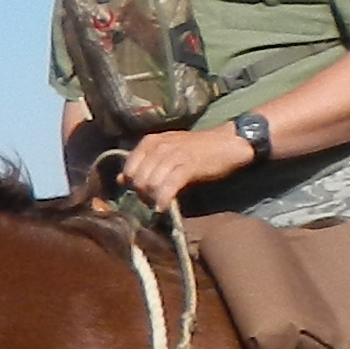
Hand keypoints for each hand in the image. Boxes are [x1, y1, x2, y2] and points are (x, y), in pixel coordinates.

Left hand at [118, 127, 250, 209]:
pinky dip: (163, 199)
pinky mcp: (188, 166)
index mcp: (150, 141)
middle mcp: (159, 146)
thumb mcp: (166, 152)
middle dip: (142, 194)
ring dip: (152, 199)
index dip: (132, 184)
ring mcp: (173, 155)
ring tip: (159, 204)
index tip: (143, 192)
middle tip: (152, 201)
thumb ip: (144, 164)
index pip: (128, 168)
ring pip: (151, 183)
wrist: (228, 143)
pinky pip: (168, 186)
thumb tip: (121, 180)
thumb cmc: (197, 149)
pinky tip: (163, 207)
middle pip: (138, 178)